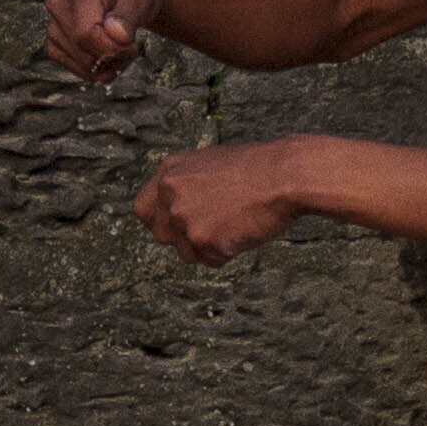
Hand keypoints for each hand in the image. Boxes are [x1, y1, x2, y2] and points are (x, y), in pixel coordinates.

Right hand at [44, 0, 175, 77]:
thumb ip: (128, 17)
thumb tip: (116, 35)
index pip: (86, 34)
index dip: (111, 50)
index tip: (133, 46)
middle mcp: (60, 3)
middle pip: (82, 52)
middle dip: (113, 59)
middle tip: (132, 47)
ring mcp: (54, 20)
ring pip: (78, 63)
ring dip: (105, 66)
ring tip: (121, 48)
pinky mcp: (55, 36)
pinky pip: (71, 64)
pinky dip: (93, 68)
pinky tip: (108, 56)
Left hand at [134, 145, 303, 264]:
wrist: (283, 176)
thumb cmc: (256, 169)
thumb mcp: (209, 164)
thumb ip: (186, 185)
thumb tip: (178, 209)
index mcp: (169, 172)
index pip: (143, 209)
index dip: (160, 221)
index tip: (175, 226)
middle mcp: (170, 195)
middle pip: (161, 235)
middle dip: (183, 239)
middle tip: (211, 230)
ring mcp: (185, 218)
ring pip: (186, 253)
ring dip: (208, 248)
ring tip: (233, 225)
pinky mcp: (203, 240)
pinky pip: (211, 261)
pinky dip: (227, 254)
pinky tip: (242, 231)